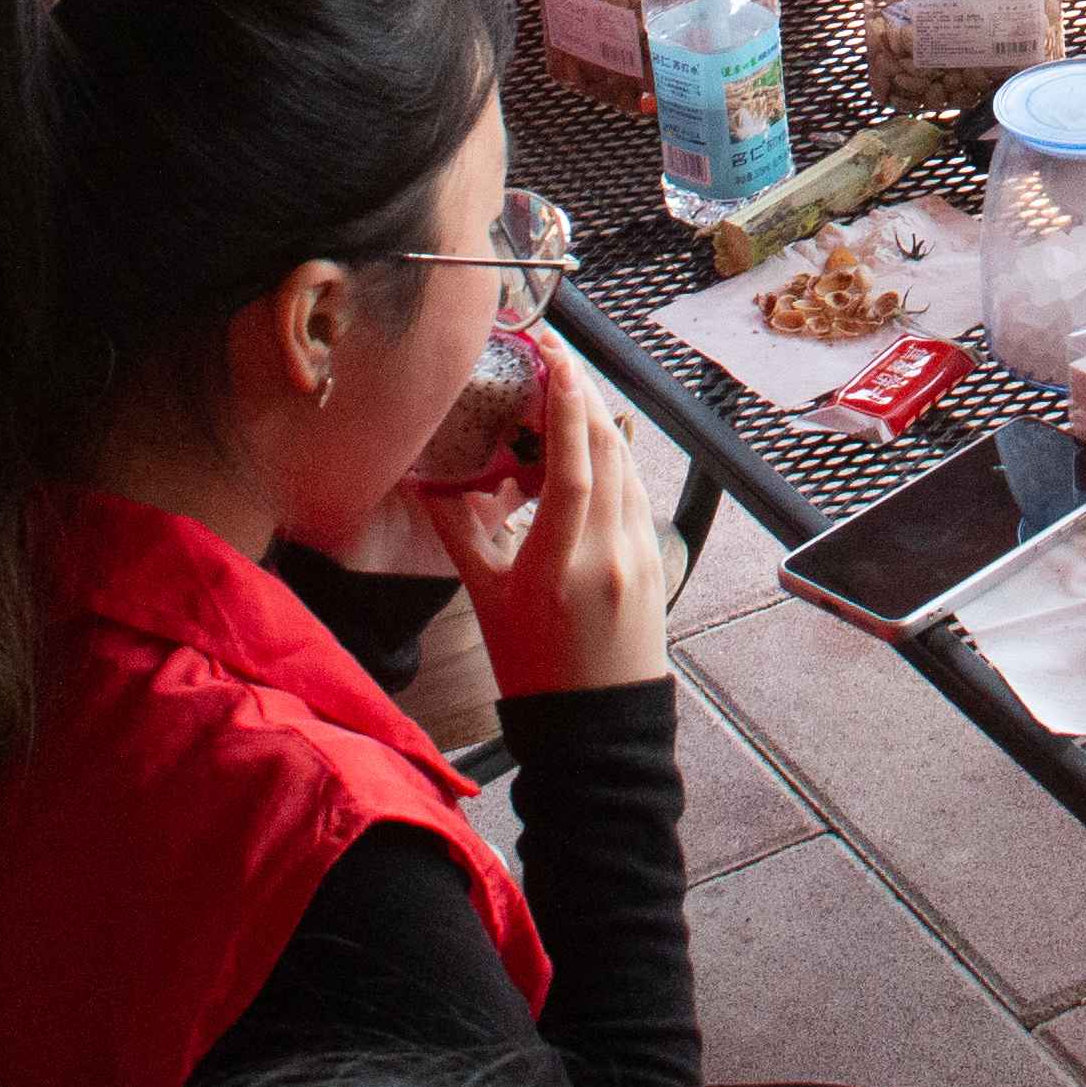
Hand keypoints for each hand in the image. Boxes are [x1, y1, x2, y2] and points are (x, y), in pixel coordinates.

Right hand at [426, 340, 673, 699]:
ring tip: (567, 395)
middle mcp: (609, 554)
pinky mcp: (656, 560)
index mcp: (559, 566)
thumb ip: (461, 534)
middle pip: (605, 452)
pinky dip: (613, 460)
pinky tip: (591, 448)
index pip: (571, 467)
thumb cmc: (534, 670)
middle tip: (554, 360)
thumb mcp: (486, 601)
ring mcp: (640, 555)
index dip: (564, 407)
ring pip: (626, 467)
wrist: (598, 727)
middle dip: (582, 397)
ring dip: (599, 424)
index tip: (555, 359)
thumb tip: (428, 480)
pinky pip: (635, 492)